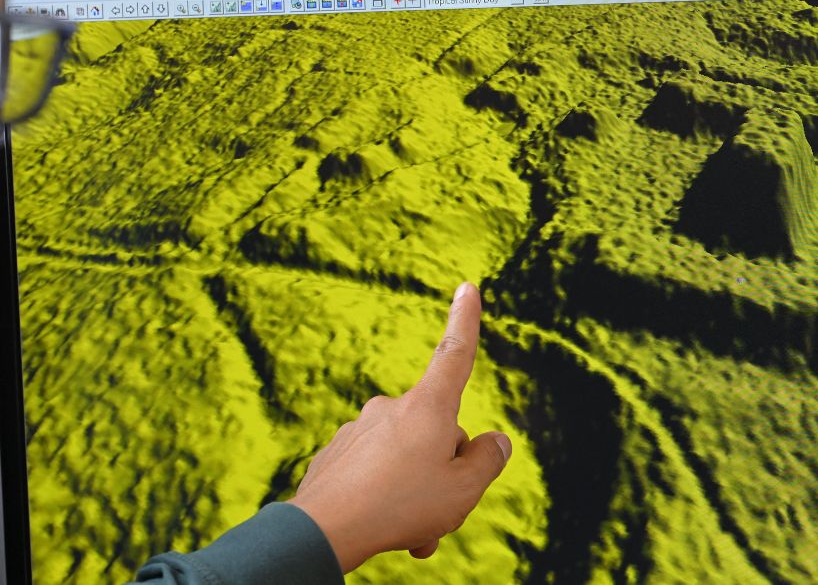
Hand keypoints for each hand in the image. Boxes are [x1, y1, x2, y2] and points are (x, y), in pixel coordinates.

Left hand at [288, 282, 513, 572]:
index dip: (466, 321)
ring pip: (405, 458)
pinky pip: (373, 474)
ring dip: (414, 490)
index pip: (455, 355)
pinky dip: (384, 498)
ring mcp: (359, 430)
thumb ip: (487, 461)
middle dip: (443, 467)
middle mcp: (391, 408)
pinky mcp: (336, 455)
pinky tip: (378, 524)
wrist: (324, 530)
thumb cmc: (401, 505)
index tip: (467, 287)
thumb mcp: (464, 489)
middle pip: (436, 432)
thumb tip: (492, 443)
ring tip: (410, 529)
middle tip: (439, 509)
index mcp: (428, 407)